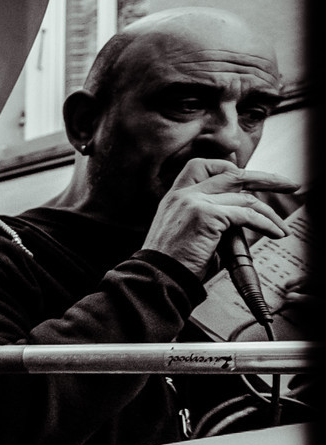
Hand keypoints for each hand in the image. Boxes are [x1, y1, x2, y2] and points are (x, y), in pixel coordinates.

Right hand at [142, 160, 295, 278]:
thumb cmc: (171, 263)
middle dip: (266, 179)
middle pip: (233, 174)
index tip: (248, 180)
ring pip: (246, 198)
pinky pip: (247, 215)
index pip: (202, 166)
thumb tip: (241, 219)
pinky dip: (266, 224)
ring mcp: (195, 202)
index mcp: (175, 196)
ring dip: (270, 214)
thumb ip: (208, 219)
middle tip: (288, 184)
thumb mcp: (184, 232)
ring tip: (282, 228)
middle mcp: (184, 194)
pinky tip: (275, 232)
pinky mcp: (207, 215)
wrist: (156, 277)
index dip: (228, 168)